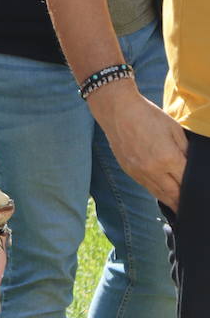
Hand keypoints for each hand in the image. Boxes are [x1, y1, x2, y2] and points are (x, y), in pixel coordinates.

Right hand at [88, 83, 187, 210]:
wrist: (118, 110)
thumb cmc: (147, 115)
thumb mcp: (174, 129)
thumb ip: (185, 149)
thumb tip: (190, 165)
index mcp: (168, 158)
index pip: (186, 181)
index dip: (194, 188)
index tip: (200, 193)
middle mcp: (153, 169)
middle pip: (173, 193)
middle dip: (183, 201)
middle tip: (192, 207)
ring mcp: (138, 171)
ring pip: (158, 193)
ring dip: (170, 201)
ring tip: (179, 207)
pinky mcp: (128, 169)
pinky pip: (145, 186)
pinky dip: (156, 192)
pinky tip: (162, 194)